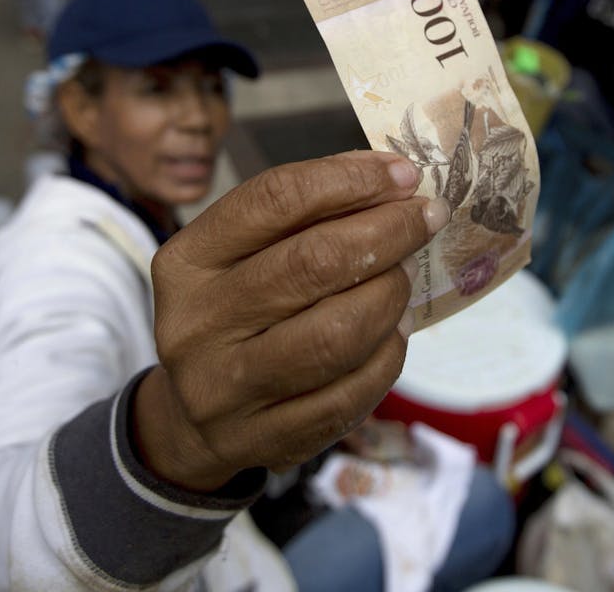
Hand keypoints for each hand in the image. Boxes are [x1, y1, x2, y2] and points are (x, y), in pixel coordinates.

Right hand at [135, 151, 450, 491]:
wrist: (194, 416)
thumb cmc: (235, 312)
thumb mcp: (242, 256)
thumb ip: (304, 215)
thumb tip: (392, 180)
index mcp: (187, 261)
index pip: (273, 201)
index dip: (347, 180)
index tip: (403, 174)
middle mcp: (197, 324)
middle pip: (311, 263)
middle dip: (386, 233)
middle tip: (426, 218)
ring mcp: (228, 389)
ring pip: (336, 334)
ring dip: (391, 295)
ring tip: (408, 276)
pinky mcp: (267, 439)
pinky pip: (350, 393)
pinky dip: (388, 355)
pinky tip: (397, 331)